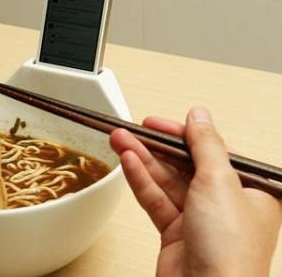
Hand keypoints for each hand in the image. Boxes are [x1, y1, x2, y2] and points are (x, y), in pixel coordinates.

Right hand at [110, 106, 281, 276]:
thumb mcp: (220, 182)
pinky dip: (141, 181)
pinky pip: (157, 200)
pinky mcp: (176, 233)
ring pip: (166, 181)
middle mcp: (226, 204)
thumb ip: (206, 144)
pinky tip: (127, 163)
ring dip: (141, 160)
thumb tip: (199, 116)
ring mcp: (199, 219)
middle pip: (184, 164)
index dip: (182, 134)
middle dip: (154, 146)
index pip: (212, 151)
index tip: (157, 123)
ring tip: (119, 140)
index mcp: (250, 190)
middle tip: (130, 130)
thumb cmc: (230, 252)